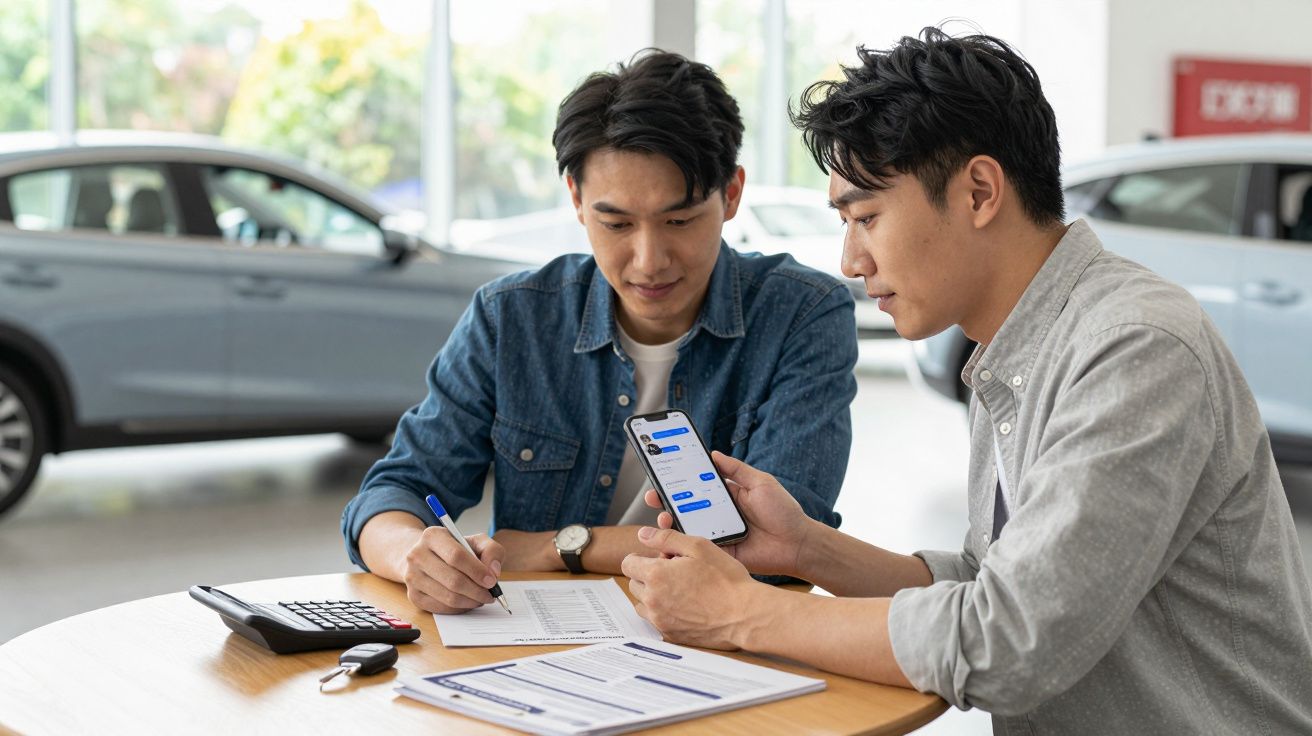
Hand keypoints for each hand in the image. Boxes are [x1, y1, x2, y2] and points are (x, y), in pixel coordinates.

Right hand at [400, 527, 504, 613]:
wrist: (426, 557)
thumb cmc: (455, 549)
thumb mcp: (475, 542)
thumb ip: (491, 550)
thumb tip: (493, 571)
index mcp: (433, 536)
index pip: (456, 556)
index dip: (477, 571)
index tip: (492, 580)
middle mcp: (417, 555)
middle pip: (453, 580)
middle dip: (477, 591)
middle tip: (490, 594)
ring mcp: (412, 576)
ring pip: (448, 597)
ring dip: (470, 601)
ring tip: (481, 598)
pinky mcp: (413, 595)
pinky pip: (441, 608)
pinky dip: (459, 608)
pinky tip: (467, 602)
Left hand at [621, 527, 763, 649]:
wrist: (744, 615)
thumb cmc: (726, 579)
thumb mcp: (698, 547)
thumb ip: (666, 538)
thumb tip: (643, 534)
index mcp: (655, 575)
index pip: (628, 564)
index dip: (642, 558)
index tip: (659, 558)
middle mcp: (652, 600)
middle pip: (634, 584)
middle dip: (648, 576)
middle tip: (675, 572)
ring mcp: (660, 620)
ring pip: (643, 605)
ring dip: (654, 596)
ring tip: (680, 590)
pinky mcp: (671, 635)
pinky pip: (657, 621)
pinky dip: (665, 613)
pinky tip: (687, 607)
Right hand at [645, 451, 813, 576]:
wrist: (797, 543)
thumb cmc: (783, 511)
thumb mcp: (761, 483)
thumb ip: (737, 470)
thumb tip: (714, 454)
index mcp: (725, 497)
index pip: (695, 487)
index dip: (677, 482)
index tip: (660, 475)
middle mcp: (717, 515)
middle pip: (685, 508)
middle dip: (665, 503)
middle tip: (653, 498)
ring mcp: (717, 535)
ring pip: (686, 529)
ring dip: (670, 525)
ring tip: (663, 520)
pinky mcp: (720, 553)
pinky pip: (698, 550)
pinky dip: (683, 547)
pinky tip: (672, 543)